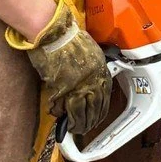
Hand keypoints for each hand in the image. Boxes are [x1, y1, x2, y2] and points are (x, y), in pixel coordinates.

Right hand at [10, 0, 111, 134]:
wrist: (54, 32)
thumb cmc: (68, 37)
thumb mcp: (90, 51)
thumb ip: (92, 67)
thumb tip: (88, 79)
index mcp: (101, 70)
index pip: (105, 96)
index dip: (101, 110)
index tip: (97, 116)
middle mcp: (93, 80)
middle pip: (96, 107)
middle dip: (91, 120)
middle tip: (86, 127)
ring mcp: (78, 86)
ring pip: (82, 112)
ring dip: (79, 123)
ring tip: (76, 129)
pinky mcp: (63, 88)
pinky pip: (66, 107)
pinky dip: (65, 116)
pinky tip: (63, 121)